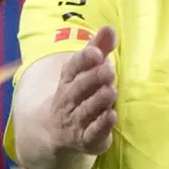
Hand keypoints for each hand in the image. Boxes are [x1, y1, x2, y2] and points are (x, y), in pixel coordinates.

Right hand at [47, 26, 117, 154]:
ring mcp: (75, 121)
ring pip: (86, 111)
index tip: (95, 52)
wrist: (56, 130)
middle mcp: (68, 100)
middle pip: (79, 89)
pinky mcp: (86, 139)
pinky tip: (111, 116)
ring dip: (98, 101)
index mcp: (68, 79)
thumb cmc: (79, 91)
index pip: (73, 67)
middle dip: (93, 79)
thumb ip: (99, 48)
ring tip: (111, 91)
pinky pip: (92, 134)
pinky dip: (101, 126)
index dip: (83, 60)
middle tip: (108, 70)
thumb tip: (109, 28)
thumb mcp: (86, 69)